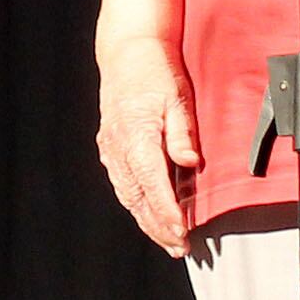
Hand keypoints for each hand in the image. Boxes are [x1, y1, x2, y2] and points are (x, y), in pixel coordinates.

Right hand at [94, 31, 201, 258]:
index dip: (167, 213)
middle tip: (181, 248)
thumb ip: (183, 133)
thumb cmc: (155, 71)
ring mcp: (111, 148)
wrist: (127, 52)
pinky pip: (122, 184)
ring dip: (147, 221)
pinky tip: (149, 216)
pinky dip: (137, 204)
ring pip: (128, 195)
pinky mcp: (110, 148)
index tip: (181, 232)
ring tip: (169, 240)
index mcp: (136, 135)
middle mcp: (118, 146)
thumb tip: (189, 164)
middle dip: (159, 227)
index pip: (152, 184)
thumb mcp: (178, 97)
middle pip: (138, 198)